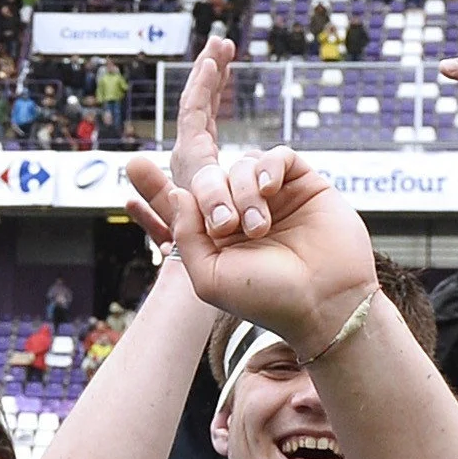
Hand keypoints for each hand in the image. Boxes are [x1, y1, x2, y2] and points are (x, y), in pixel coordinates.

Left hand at [128, 39, 376, 342]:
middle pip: (211, 178)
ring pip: (243, 166)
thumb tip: (177, 194)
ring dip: (243, 191)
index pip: (184, 202)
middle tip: (226, 225)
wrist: (324, 303)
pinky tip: (268, 189)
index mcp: (215, 236)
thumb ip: (185, 234)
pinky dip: (268, 166)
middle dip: (211, 195)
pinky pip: (278, 156)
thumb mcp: (209, 276)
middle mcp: (242, 213)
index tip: (133, 167)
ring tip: (258, 227)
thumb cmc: (268, 299)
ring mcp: (273, 197)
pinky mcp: (304, 185)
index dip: (156, 186)